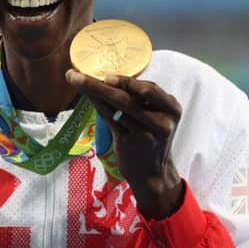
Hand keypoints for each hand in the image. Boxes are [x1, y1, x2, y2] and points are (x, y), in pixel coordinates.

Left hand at [66, 69, 183, 218]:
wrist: (152, 173)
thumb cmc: (152, 137)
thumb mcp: (156, 116)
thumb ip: (141, 99)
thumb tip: (110, 75)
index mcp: (172, 108)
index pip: (148, 89)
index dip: (127, 81)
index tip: (106, 75)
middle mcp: (162, 121)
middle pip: (126, 98)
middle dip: (99, 84)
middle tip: (77, 75)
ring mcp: (145, 134)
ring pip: (114, 108)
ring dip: (92, 93)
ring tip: (76, 81)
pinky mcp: (129, 143)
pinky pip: (109, 119)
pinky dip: (97, 105)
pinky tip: (87, 97)